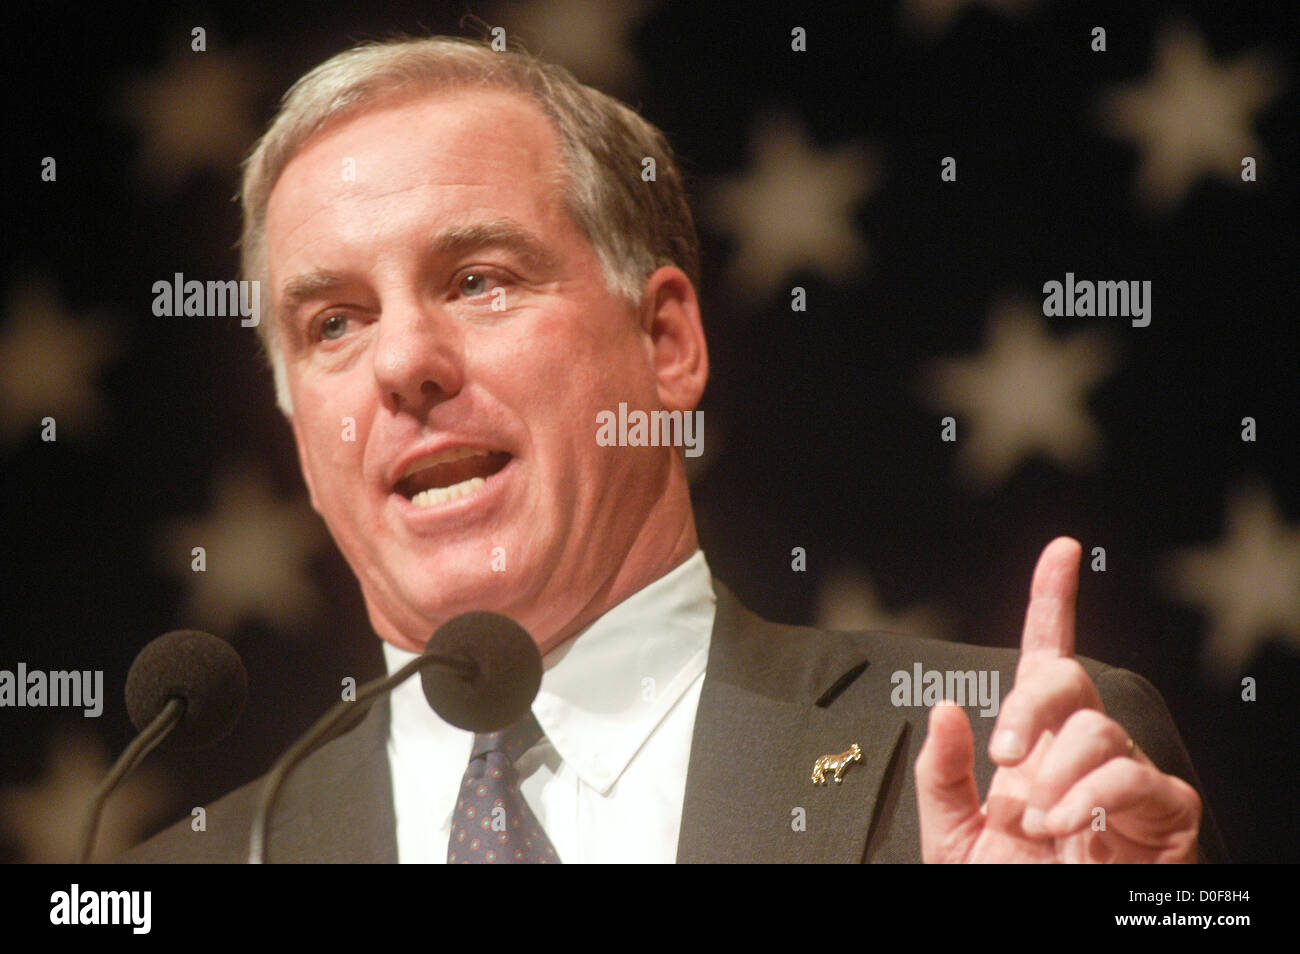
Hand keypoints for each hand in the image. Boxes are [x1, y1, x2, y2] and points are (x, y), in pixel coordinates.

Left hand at [914, 537, 1201, 862]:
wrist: (1030, 927)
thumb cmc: (1000, 883)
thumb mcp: (948, 831)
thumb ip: (941, 772)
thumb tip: (946, 707)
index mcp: (1032, 742)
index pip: (1045, 657)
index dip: (1053, 599)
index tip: (1061, 551)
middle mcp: (1080, 746)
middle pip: (1067, 677)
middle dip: (1029, 706)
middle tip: (1004, 756)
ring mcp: (1123, 773)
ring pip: (1097, 730)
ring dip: (1056, 776)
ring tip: (1036, 821)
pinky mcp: (1162, 810)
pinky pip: (1131, 779)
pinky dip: (1091, 801)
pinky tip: (1069, 831)